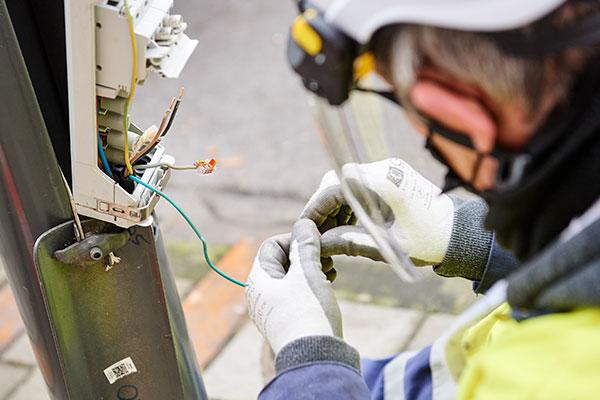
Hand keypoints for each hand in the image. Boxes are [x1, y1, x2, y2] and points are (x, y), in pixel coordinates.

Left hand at [246, 219, 341, 353]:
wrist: (315, 358)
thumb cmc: (308, 312)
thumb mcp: (307, 273)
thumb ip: (305, 246)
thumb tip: (303, 223)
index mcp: (258, 279)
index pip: (271, 245)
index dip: (294, 238)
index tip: (316, 242)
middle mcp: (261, 293)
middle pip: (282, 260)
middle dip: (306, 254)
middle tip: (326, 257)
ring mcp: (273, 308)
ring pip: (291, 277)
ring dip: (311, 268)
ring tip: (330, 271)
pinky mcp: (288, 319)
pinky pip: (297, 293)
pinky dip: (311, 284)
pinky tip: (328, 284)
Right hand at [301, 158, 453, 264]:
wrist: (457, 233)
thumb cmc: (425, 242)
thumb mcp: (382, 246)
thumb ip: (346, 241)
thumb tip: (316, 243)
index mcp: (381, 182)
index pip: (332, 189)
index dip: (314, 210)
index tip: (306, 230)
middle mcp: (382, 167)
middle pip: (335, 182)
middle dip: (323, 208)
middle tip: (319, 235)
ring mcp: (388, 168)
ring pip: (346, 183)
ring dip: (336, 205)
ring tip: (334, 233)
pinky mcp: (392, 173)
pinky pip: (360, 183)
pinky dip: (350, 201)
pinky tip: (350, 223)